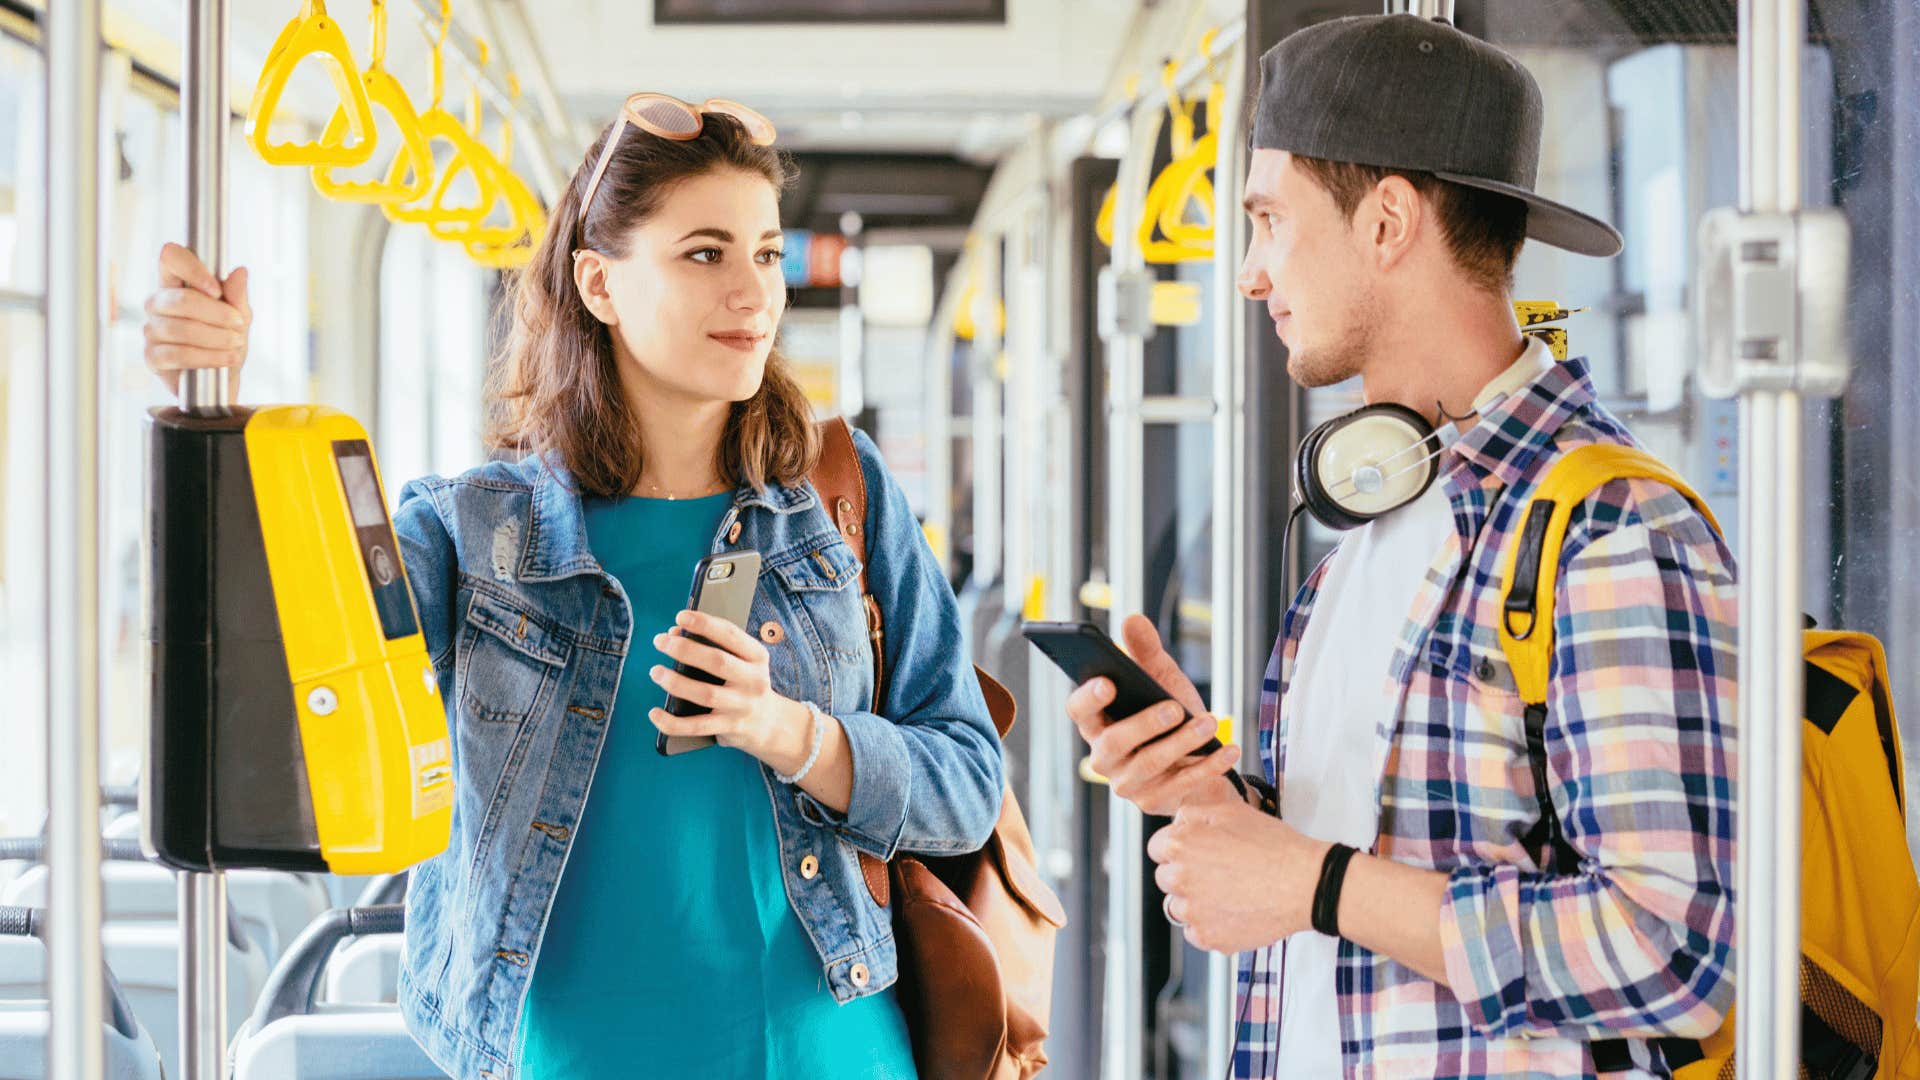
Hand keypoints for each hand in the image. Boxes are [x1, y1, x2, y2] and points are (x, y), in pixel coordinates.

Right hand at [145, 242, 249, 402]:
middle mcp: (158, 303)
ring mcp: (151, 330)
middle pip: (181, 299)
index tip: (216, 290)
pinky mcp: (151, 357)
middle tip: (239, 325)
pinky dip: (208, 357)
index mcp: (176, 284)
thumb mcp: (240, 317)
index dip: (192, 268)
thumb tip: (239, 271)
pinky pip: (177, 354)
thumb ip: (237, 296)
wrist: (223, 381)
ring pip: (181, 328)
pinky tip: (226, 359)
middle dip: (218, 314)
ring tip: (236, 345)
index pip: (170, 258)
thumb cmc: (226, 342)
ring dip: (217, 338)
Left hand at [648, 610, 805, 763]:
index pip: (731, 635)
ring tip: (655, 672)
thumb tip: (674, 633)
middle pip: (718, 662)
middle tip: (660, 641)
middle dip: (685, 649)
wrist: (769, 722)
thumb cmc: (744, 682)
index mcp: (757, 657)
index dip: (705, 624)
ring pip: (706, 694)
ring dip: (676, 682)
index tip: (681, 616)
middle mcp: (753, 680)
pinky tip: (654, 714)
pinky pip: (696, 726)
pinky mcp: (729, 728)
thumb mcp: (741, 660)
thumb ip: (712, 645)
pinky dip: (672, 722)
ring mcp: (742, 706)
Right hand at [1067, 613, 1241, 815]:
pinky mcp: (1155, 802)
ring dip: (1181, 743)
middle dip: (1144, 724)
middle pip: (1113, 742)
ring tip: (1210, 723)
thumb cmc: (1172, 718)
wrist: (1200, 762)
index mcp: (1097, 724)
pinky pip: (1181, 786)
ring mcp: (1128, 784)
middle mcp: (1104, 757)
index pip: (1078, 712)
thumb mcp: (1161, 681)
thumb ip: (1145, 653)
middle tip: (1175, 708)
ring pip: (1148, 764)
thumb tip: (1132, 619)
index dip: (1088, 698)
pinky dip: (1208, 766)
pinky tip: (1228, 748)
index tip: (1108, 682)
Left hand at [1148, 797, 1329, 953]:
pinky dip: (1209, 926)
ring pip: (1178, 908)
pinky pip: (1195, 933)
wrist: (1305, 884)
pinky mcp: (1209, 937)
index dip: (1177, 847)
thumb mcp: (1232, 811)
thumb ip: (1195, 814)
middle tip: (1216, 872)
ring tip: (1227, 894)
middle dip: (1185, 874)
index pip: (1157, 848)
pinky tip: (1232, 912)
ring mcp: (1193, 912)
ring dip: (1195, 902)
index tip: (1193, 852)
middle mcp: (1180, 879)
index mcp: (1181, 845)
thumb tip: (1179, 821)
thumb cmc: (1274, 846)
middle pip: (1166, 878)